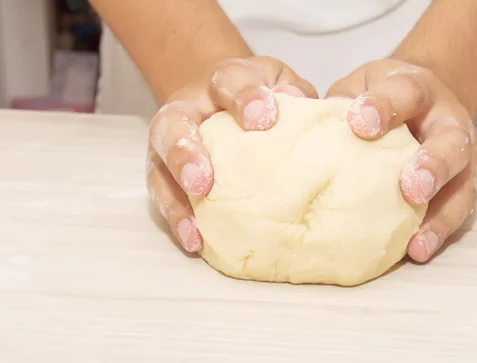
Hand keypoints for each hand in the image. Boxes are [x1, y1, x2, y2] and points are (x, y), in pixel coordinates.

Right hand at [146, 56, 316, 251]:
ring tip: (194, 227)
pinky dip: (177, 219)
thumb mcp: (280, 83)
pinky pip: (163, 194)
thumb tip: (300, 101)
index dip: (244, 97)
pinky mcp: (164, 169)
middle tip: (204, 181)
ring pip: (160, 163)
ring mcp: (171, 138)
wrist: (221, 94)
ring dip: (175, 196)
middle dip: (186, 152)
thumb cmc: (260, 96)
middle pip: (175, 122)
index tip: (263, 119)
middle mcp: (189, 106)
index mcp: (224, 80)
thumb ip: (293, 91)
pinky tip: (194, 242)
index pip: (229, 81)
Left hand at [327, 59, 476, 262]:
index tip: (360, 122)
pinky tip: (417, 250)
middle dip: (433, 164)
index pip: (405, 93)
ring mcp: (463, 154)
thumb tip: (297, 122)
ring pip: (463, 184)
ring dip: (441, 214)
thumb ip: (341, 101)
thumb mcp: (361, 84)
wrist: (430, 95)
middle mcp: (448, 120)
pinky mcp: (465, 183)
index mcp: (419, 88)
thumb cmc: (385, 94)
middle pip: (450, 141)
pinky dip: (439, 232)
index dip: (386, 107)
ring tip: (417, 241)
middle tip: (410, 187)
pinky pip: (458, 210)